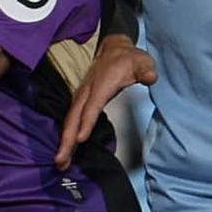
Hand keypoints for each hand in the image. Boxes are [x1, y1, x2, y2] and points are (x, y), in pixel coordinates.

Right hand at [54, 35, 157, 167]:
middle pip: (73, 118)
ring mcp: (81, 97)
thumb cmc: (128, 59)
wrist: (113, 49)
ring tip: (61, 162)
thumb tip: (150, 77)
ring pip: (69, 121)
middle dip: (66, 140)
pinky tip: (66, 151)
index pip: (92, 106)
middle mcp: (86, 92)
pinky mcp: (80, 102)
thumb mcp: (142, 61)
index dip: (86, 123)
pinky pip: (71, 120)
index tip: (80, 140)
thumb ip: (146, 70)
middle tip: (61, 161)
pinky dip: (66, 136)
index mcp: (101, 85)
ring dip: (64, 142)